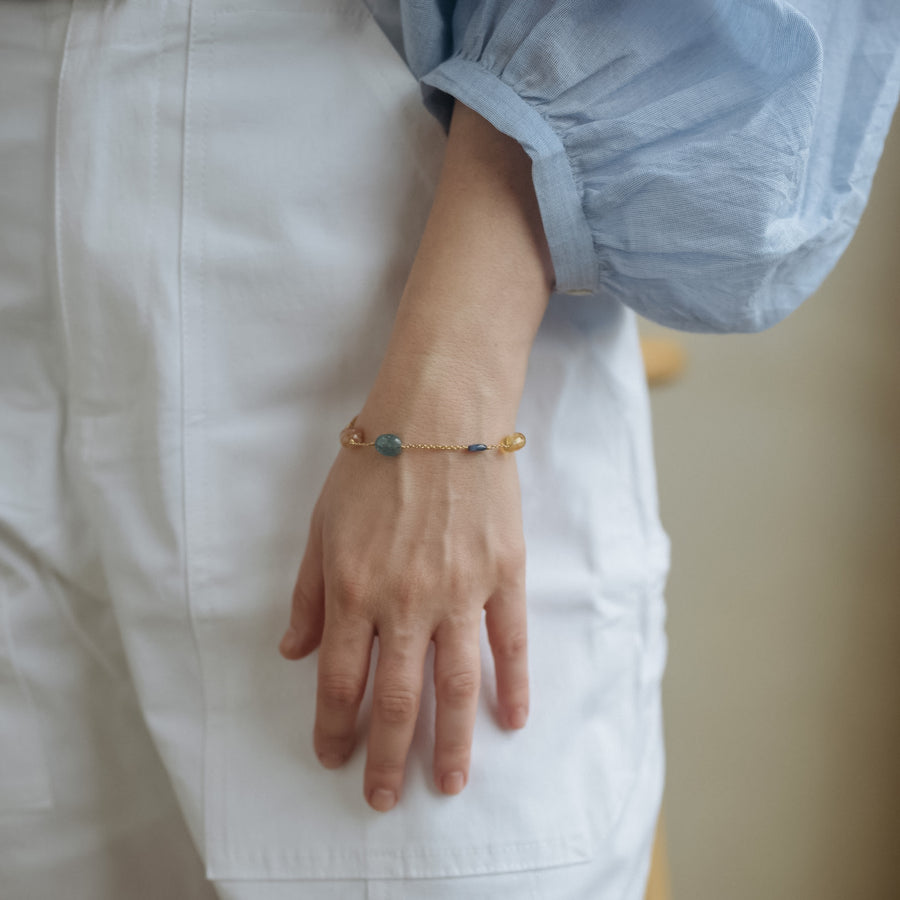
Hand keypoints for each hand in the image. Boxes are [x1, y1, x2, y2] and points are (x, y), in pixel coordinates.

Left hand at [279, 430, 528, 811]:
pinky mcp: (504, 573)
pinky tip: (512, 721)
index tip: (332, 756)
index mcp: (354, 589)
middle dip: (387, 756)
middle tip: (384, 798)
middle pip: (397, 698)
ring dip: (452, 743)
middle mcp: (406, 601)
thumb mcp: (321, 523)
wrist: (439, 410)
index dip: (334, 726)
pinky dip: (514, 685)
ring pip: (457, 685)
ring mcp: (461, 590)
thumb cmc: (372, 462)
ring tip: (449, 784)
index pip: (341, 680)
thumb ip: (309, 593)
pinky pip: (511, 641)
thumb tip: (295, 651)